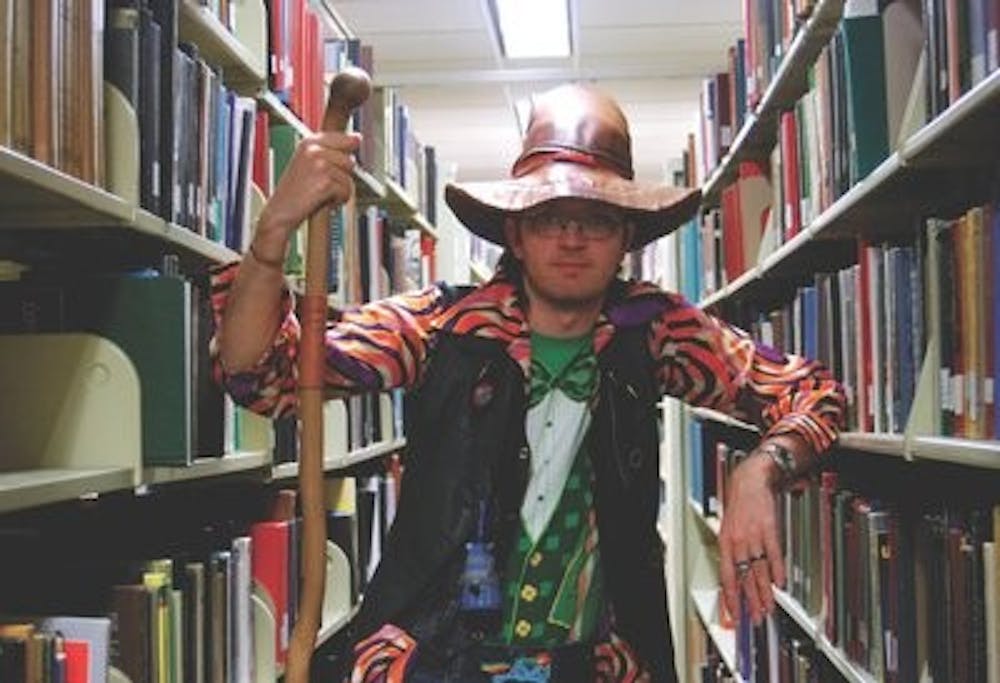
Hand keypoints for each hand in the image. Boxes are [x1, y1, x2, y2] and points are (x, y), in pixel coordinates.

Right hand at [254, 131, 361, 250]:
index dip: (350, 149)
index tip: (351, 148)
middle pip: (350, 161)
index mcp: (309, 142)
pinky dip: (338, 200)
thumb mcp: (308, 162)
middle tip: (323, 183)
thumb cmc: (294, 191)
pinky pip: (346, 191)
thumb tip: (357, 139)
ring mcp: (319, 165)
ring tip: (321, 192)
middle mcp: (313, 150)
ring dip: (339, 189)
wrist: (280, 212)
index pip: (345, 138)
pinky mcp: (325, 182)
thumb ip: (330, 150)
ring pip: (349, 177)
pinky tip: (322, 200)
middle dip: (342, 176)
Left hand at [717, 452, 784, 625]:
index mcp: (726, 542)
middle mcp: (739, 541)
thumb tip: (737, 574)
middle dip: (751, 601)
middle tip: (756, 617)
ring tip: (769, 607)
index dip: (731, 596)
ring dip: (765, 592)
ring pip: (760, 570)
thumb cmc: (739, 503)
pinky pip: (774, 554)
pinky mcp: (769, 529)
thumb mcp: (728, 528)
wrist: (750, 480)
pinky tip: (780, 583)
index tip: (734, 612)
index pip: (727, 576)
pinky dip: (778, 570)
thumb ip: (733, 551)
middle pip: (745, 577)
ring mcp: (754, 536)